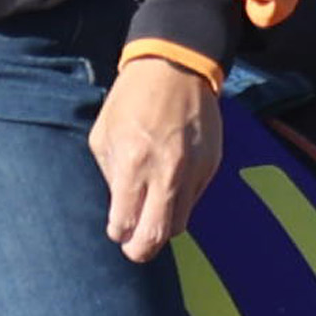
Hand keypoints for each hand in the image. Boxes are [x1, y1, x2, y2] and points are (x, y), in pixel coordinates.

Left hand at [92, 58, 222, 263]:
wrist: (176, 66)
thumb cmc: (132, 99)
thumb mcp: (103, 135)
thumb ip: (110, 176)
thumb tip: (119, 208)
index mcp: (133, 164)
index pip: (126, 225)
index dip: (119, 233)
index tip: (118, 228)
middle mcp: (167, 173)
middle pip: (157, 237)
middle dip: (141, 249)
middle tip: (134, 246)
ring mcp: (194, 171)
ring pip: (180, 224)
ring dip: (163, 226)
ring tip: (152, 212)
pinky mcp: (212, 166)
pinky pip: (195, 198)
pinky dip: (180, 200)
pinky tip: (169, 180)